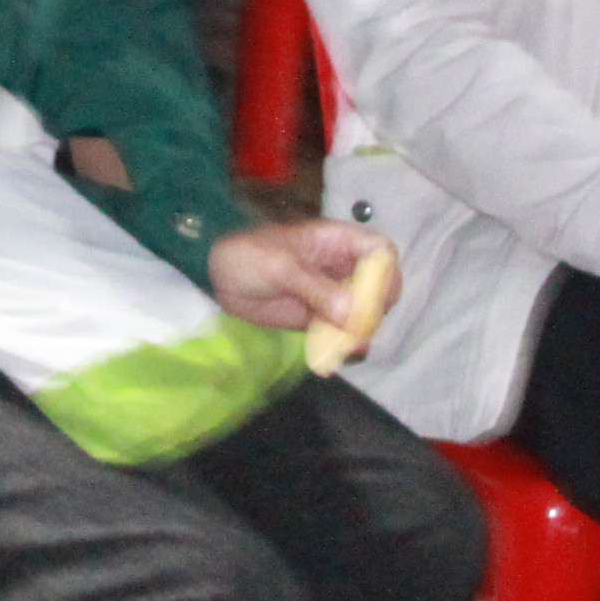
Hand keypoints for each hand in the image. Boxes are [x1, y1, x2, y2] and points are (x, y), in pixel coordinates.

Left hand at [207, 218, 384, 334]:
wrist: (214, 274)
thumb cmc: (247, 254)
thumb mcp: (280, 266)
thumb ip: (315, 288)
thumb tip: (351, 312)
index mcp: (338, 242)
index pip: (380, 251)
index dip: (385, 272)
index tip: (376, 297)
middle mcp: (341, 268)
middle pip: (379, 287)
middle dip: (374, 309)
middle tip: (359, 329)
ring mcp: (331, 295)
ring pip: (362, 314)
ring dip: (359, 333)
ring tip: (346, 349)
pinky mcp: (317, 319)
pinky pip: (338, 333)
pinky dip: (340, 346)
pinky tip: (331, 358)